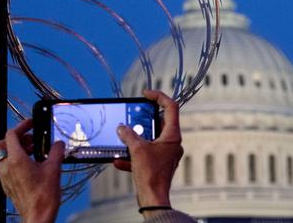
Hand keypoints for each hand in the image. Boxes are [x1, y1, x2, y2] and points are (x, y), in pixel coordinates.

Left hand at [0, 119, 64, 222]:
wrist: (38, 214)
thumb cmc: (43, 195)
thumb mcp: (54, 168)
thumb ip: (56, 151)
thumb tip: (58, 144)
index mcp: (16, 160)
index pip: (11, 135)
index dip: (22, 126)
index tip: (31, 123)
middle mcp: (6, 167)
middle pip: (0, 145)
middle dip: (14, 139)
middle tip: (29, 139)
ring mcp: (4, 177)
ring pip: (1, 156)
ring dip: (14, 150)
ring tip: (33, 151)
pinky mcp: (7, 184)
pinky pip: (5, 167)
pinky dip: (15, 161)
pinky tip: (31, 165)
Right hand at [114, 89, 183, 218]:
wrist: (153, 198)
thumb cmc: (151, 174)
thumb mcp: (137, 150)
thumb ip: (129, 135)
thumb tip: (122, 127)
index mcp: (173, 135)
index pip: (171, 107)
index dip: (159, 96)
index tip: (145, 94)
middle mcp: (172, 143)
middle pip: (160, 123)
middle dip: (143, 120)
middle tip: (131, 116)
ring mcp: (167, 154)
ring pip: (150, 140)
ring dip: (135, 139)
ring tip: (122, 139)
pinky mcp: (159, 165)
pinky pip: (145, 155)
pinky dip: (133, 156)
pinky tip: (119, 161)